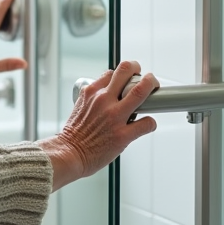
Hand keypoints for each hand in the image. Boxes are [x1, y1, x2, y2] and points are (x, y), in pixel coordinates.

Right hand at [38, 61, 157, 190]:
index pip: (112, 73)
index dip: (123, 74)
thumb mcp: (80, 107)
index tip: (129, 80)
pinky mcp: (122, 135)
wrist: (69, 154)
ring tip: (154, 89)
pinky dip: (150, 122)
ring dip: (151, 86)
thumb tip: (107, 92)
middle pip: (126, 71)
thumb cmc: (74, 135)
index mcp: (91, 93)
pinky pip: (146, 123)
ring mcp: (114, 117)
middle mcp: (103, 100)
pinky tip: (147, 125)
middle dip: (139, 70)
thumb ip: (94, 97)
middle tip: (146, 78)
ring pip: (140, 91)